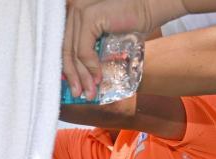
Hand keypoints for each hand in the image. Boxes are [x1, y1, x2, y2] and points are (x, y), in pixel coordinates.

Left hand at [62, 0, 184, 99]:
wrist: (151, 7)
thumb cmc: (131, 23)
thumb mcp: (104, 41)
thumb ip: (90, 53)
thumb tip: (81, 79)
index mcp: (73, 16)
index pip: (64, 47)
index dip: (66, 69)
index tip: (72, 87)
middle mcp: (73, 12)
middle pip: (67, 51)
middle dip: (73, 76)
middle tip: (78, 94)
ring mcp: (79, 13)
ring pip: (74, 53)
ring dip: (83, 76)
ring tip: (89, 92)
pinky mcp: (88, 17)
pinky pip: (84, 50)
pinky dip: (90, 67)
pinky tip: (98, 78)